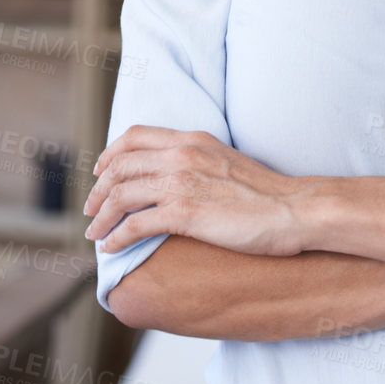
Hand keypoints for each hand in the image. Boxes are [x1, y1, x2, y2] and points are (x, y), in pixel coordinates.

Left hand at [83, 126, 310, 255]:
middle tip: (90, 209)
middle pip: (120, 166)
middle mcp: (181, 155)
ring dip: (102, 216)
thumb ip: (195, 160)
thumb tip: (172, 176)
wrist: (294, 209)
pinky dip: (117, 236)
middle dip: (98, 189)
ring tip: (95, 233)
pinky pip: (136, 224)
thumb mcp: (224, 160)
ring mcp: (181, 183)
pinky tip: (111, 247)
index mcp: (190, 139)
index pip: (134, 136)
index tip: (100, 172)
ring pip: (122, 195)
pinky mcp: (185, 213)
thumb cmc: (265, 193)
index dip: (110, 155)